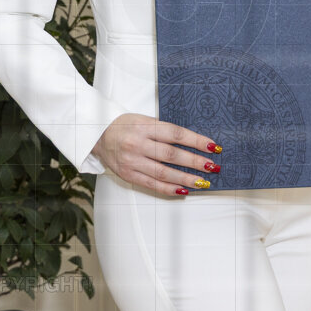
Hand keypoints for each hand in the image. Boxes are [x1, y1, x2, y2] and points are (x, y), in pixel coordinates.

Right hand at [92, 112, 221, 196]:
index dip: (196, 141)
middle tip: (212, 166)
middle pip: (172, 155)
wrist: (97, 135)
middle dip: (195, 162)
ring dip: (186, 178)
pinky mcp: (128, 175)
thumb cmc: (125, 126)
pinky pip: (152, 184)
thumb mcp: (143, 120)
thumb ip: (164, 130)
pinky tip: (183, 190)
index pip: (175, 134)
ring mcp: (132, 161)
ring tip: (203, 182)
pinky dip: (169, 188)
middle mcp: (138, 144)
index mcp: (144, 127)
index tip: (213, 146)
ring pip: (164, 173)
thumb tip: (192, 143)